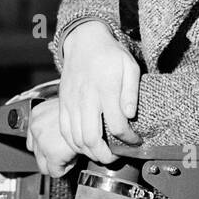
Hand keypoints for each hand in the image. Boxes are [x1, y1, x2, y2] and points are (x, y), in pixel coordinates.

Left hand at [26, 98, 77, 177]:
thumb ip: (55, 123)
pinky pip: (55, 172)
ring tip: (71, 153)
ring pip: (44, 166)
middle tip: (66, 150)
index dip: (46, 146)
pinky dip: (65, 169)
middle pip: (37, 154)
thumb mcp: (65, 111)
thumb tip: (55, 135)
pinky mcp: (53, 153)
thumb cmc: (85, 109)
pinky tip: (74, 158)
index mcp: (37, 114)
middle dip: (51, 156)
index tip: (57, 146)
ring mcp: (42, 140)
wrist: (94, 112)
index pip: (32, 141)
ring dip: (58, 162)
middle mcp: (36, 127)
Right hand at [59, 22, 141, 162]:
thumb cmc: (110, 55)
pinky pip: (64, 132)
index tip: (135, 140)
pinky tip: (86, 145)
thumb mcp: (129, 66)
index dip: (128, 139)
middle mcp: (86, 99)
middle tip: (117, 156)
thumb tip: (130, 114)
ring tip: (103, 153)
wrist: (83, 42)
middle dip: (106, 155)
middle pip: (91, 139)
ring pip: (76, 139)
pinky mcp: (63, 104)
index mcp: (105, 90)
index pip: (117, 126)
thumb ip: (131, 91)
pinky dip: (74, 144)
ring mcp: (71, 103)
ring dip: (90, 152)